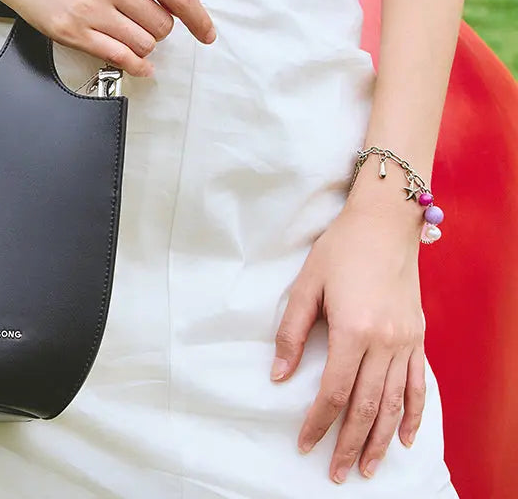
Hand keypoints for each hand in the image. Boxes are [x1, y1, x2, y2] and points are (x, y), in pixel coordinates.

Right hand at [0, 0, 216, 76]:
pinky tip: (140, 66)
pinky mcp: (72, 31)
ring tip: (124, 31)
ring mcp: (91, 8)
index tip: (207, 33)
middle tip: (142, 21)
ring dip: (142, 44)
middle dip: (158, 28)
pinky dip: (136, 65)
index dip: (198, 18)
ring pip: (143, 43)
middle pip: (161, 24)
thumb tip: (171, 3)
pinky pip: (118, 57)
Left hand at [270, 200, 425, 483]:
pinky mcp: (417, 337)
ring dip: (381, 441)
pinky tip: (404, 438)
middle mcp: (384, 342)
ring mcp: (405, 342)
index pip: (334, 391)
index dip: (318, 422)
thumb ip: (292, 332)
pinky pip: (418, 385)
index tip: (305, 443)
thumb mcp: (307, 284)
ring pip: (394, 404)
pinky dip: (412, 415)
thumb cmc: (340, 249)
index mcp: (353, 330)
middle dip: (350, 444)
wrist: (384, 224)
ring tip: (369, 469)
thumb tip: (279, 376)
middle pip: (366, 407)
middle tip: (336, 473)